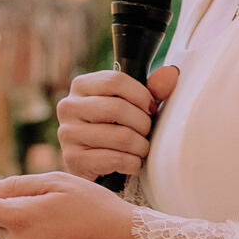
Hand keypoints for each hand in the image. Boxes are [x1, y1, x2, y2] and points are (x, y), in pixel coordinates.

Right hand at [56, 66, 179, 180]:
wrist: (95, 165)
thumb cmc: (116, 128)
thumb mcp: (133, 105)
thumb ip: (152, 90)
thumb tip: (171, 73)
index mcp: (81, 86)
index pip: (115, 80)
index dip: (141, 95)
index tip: (151, 108)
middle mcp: (68, 106)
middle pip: (117, 108)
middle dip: (143, 123)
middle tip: (146, 132)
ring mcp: (67, 133)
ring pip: (120, 136)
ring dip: (140, 146)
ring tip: (140, 149)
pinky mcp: (73, 159)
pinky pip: (115, 159)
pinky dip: (132, 163)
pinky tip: (130, 163)